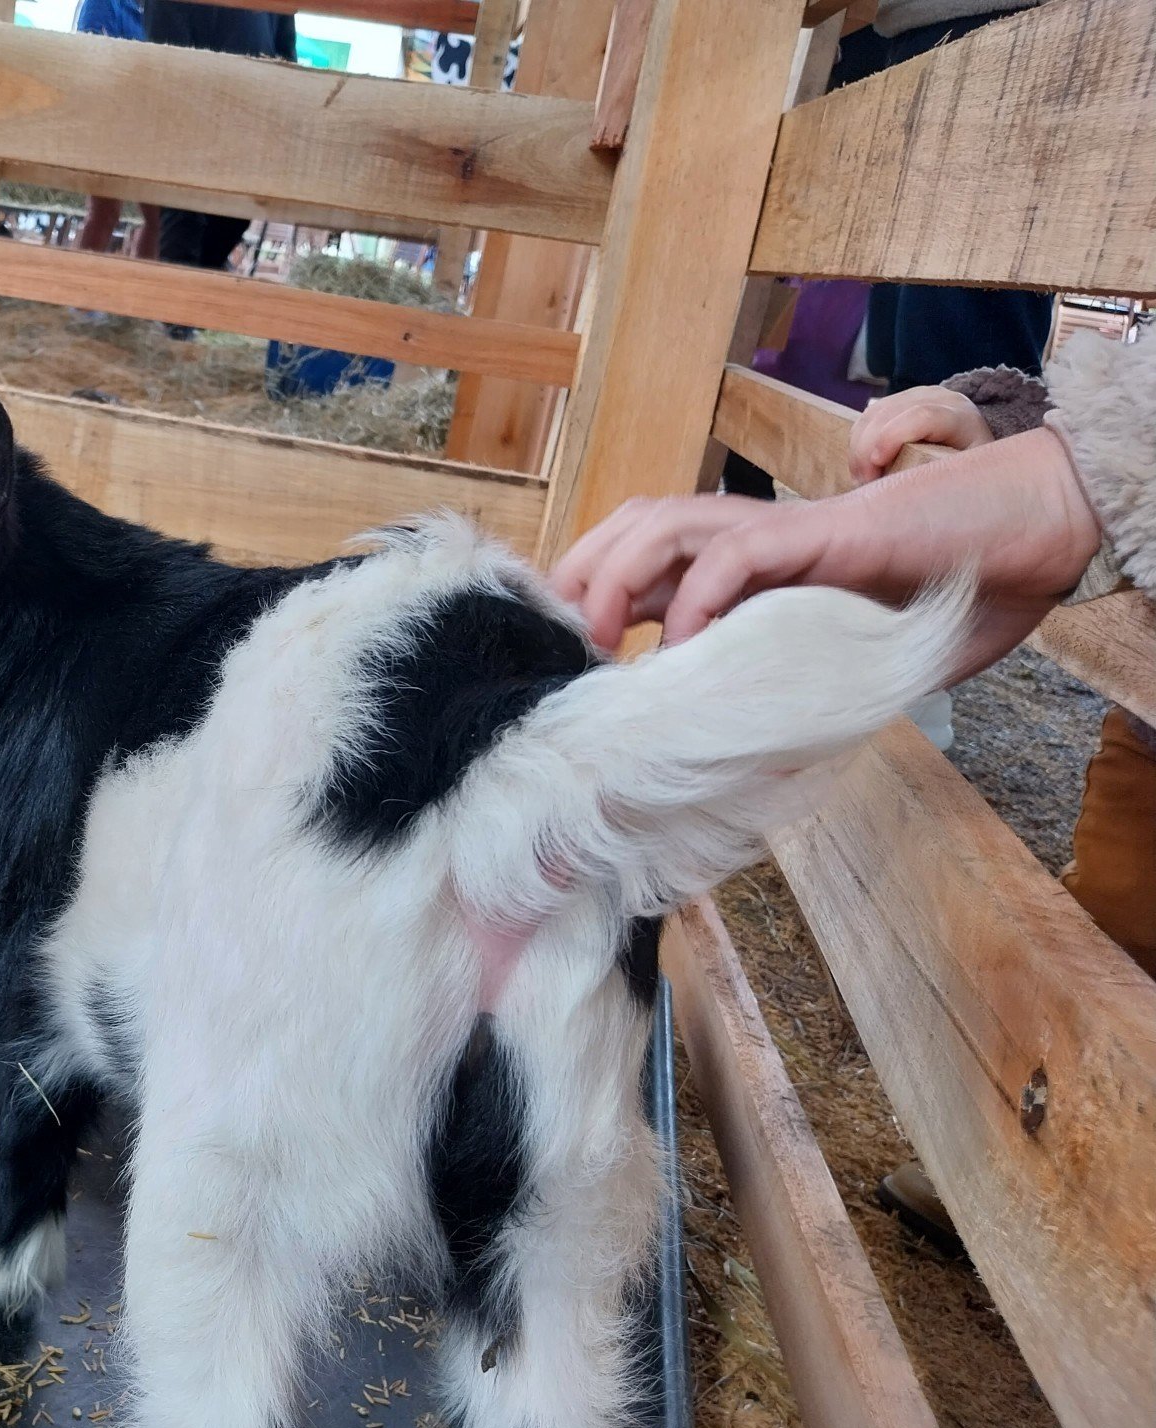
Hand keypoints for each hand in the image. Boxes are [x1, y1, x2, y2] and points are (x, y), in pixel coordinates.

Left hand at [548, 428, 1101, 681]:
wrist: (1015, 547)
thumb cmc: (926, 604)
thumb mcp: (824, 658)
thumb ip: (772, 687)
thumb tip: (724, 758)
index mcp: (740, 561)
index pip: (635, 560)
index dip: (587, 592)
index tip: (560, 655)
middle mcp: (748, 535)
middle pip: (631, 527)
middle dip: (580, 575)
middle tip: (558, 645)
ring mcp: (780, 527)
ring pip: (663, 522)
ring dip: (615, 574)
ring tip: (595, 638)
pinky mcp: (816, 532)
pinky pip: (735, 553)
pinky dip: (695, 594)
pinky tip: (680, 645)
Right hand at [848, 385, 992, 483]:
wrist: (970, 442)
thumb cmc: (968, 467)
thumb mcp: (967, 475)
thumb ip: (943, 479)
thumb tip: (909, 494)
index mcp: (960, 417)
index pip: (922, 417)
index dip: (892, 438)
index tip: (876, 466)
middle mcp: (936, 398)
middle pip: (888, 415)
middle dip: (867, 450)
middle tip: (864, 484)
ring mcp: (913, 396)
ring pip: (871, 416)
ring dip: (858, 449)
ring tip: (861, 478)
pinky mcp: (894, 401)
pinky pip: (865, 418)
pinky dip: (857, 443)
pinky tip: (862, 466)